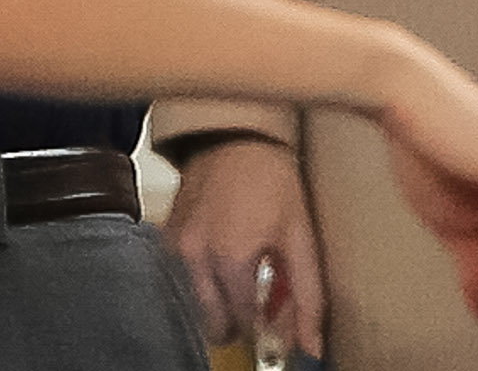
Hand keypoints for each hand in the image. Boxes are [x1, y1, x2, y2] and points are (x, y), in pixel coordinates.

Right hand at [165, 135, 325, 355]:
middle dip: (238, 320)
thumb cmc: (270, 177)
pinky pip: (179, 278)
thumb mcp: (300, 233)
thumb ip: (307, 292)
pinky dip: (201, 278)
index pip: (243, 322)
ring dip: (218, 300)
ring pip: (194, 303)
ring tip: (242, 273)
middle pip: (213, 321)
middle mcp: (195, 259)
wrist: (235, 135)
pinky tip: (222, 255)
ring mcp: (174, 249)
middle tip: (259, 303)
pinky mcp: (164, 239)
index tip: (276, 329)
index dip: (263, 328)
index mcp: (231, 259)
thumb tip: (312, 342)